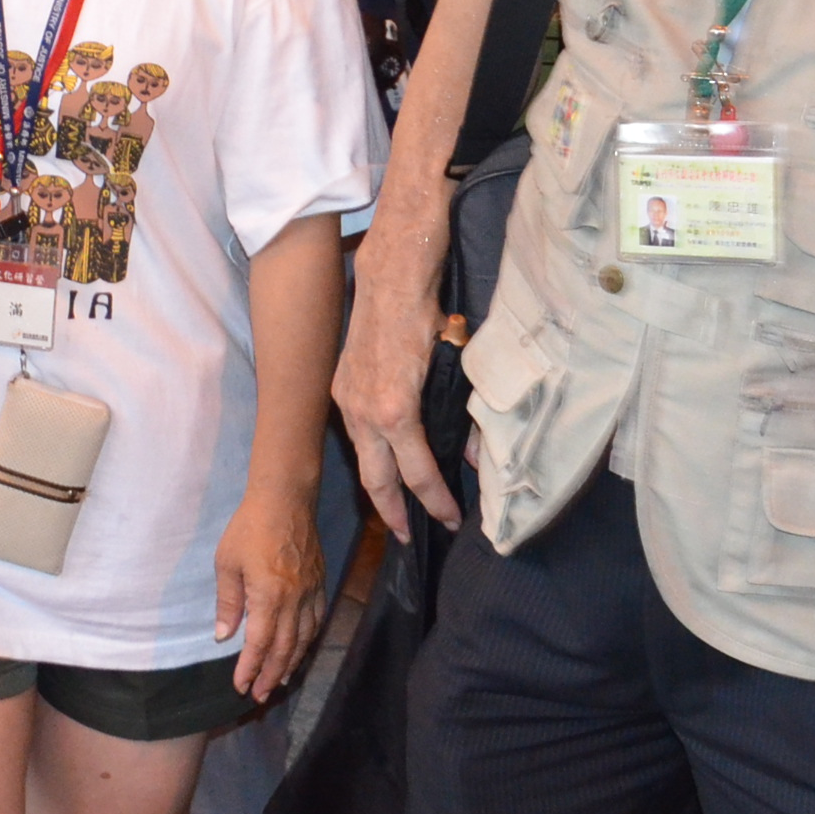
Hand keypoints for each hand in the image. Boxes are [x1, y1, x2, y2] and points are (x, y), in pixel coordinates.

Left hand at [213, 477, 329, 702]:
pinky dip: (308, 641)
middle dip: (271, 675)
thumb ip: (228, 602)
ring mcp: (311, 592)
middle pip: (285, 648)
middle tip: (259, 696)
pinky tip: (300, 649)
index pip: (260, 643)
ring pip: (304, 638)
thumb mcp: (227, 563)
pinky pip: (317, 621)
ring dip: (291, 663)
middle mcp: (294, 600)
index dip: (250, 668)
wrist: (286, 499)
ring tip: (278, 682)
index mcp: (269, 596)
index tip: (240, 686)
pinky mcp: (320, 583)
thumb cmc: (249, 528)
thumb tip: (224, 636)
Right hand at [330, 268, 460, 540]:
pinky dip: (370, 454)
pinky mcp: (341, 386)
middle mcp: (364, 412)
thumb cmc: (428, 315)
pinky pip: (356, 433)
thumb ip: (462, 415)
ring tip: (395, 507)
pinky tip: (382, 458)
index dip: (436, 501)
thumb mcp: (456, 366)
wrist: (389, 275)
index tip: (451, 519)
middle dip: (393, 514)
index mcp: (396, 411)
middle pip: (376, 480)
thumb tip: (473, 454)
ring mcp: (347, 400)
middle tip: (409, 538)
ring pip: (362, 457)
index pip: (418, 474)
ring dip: (379, 486)